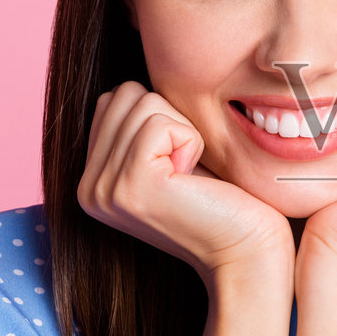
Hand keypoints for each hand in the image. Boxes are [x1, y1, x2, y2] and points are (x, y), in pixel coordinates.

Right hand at [77, 81, 293, 291]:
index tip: (180, 163)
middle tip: (189, 170)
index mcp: (91, 181)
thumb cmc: (225, 202)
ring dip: (183, 131)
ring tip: (192, 176)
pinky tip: (195, 179)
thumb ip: (141, 126)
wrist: (249, 253)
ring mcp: (103, 189)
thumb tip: (133, 82)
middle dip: (170, 119)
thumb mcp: (172, 158)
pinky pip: (160, 122)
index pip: (113, 99)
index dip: (161, 117)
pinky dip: (191, 141)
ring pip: (142, 102)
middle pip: (124, 94)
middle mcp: (87, 188)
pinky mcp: (130, 186)